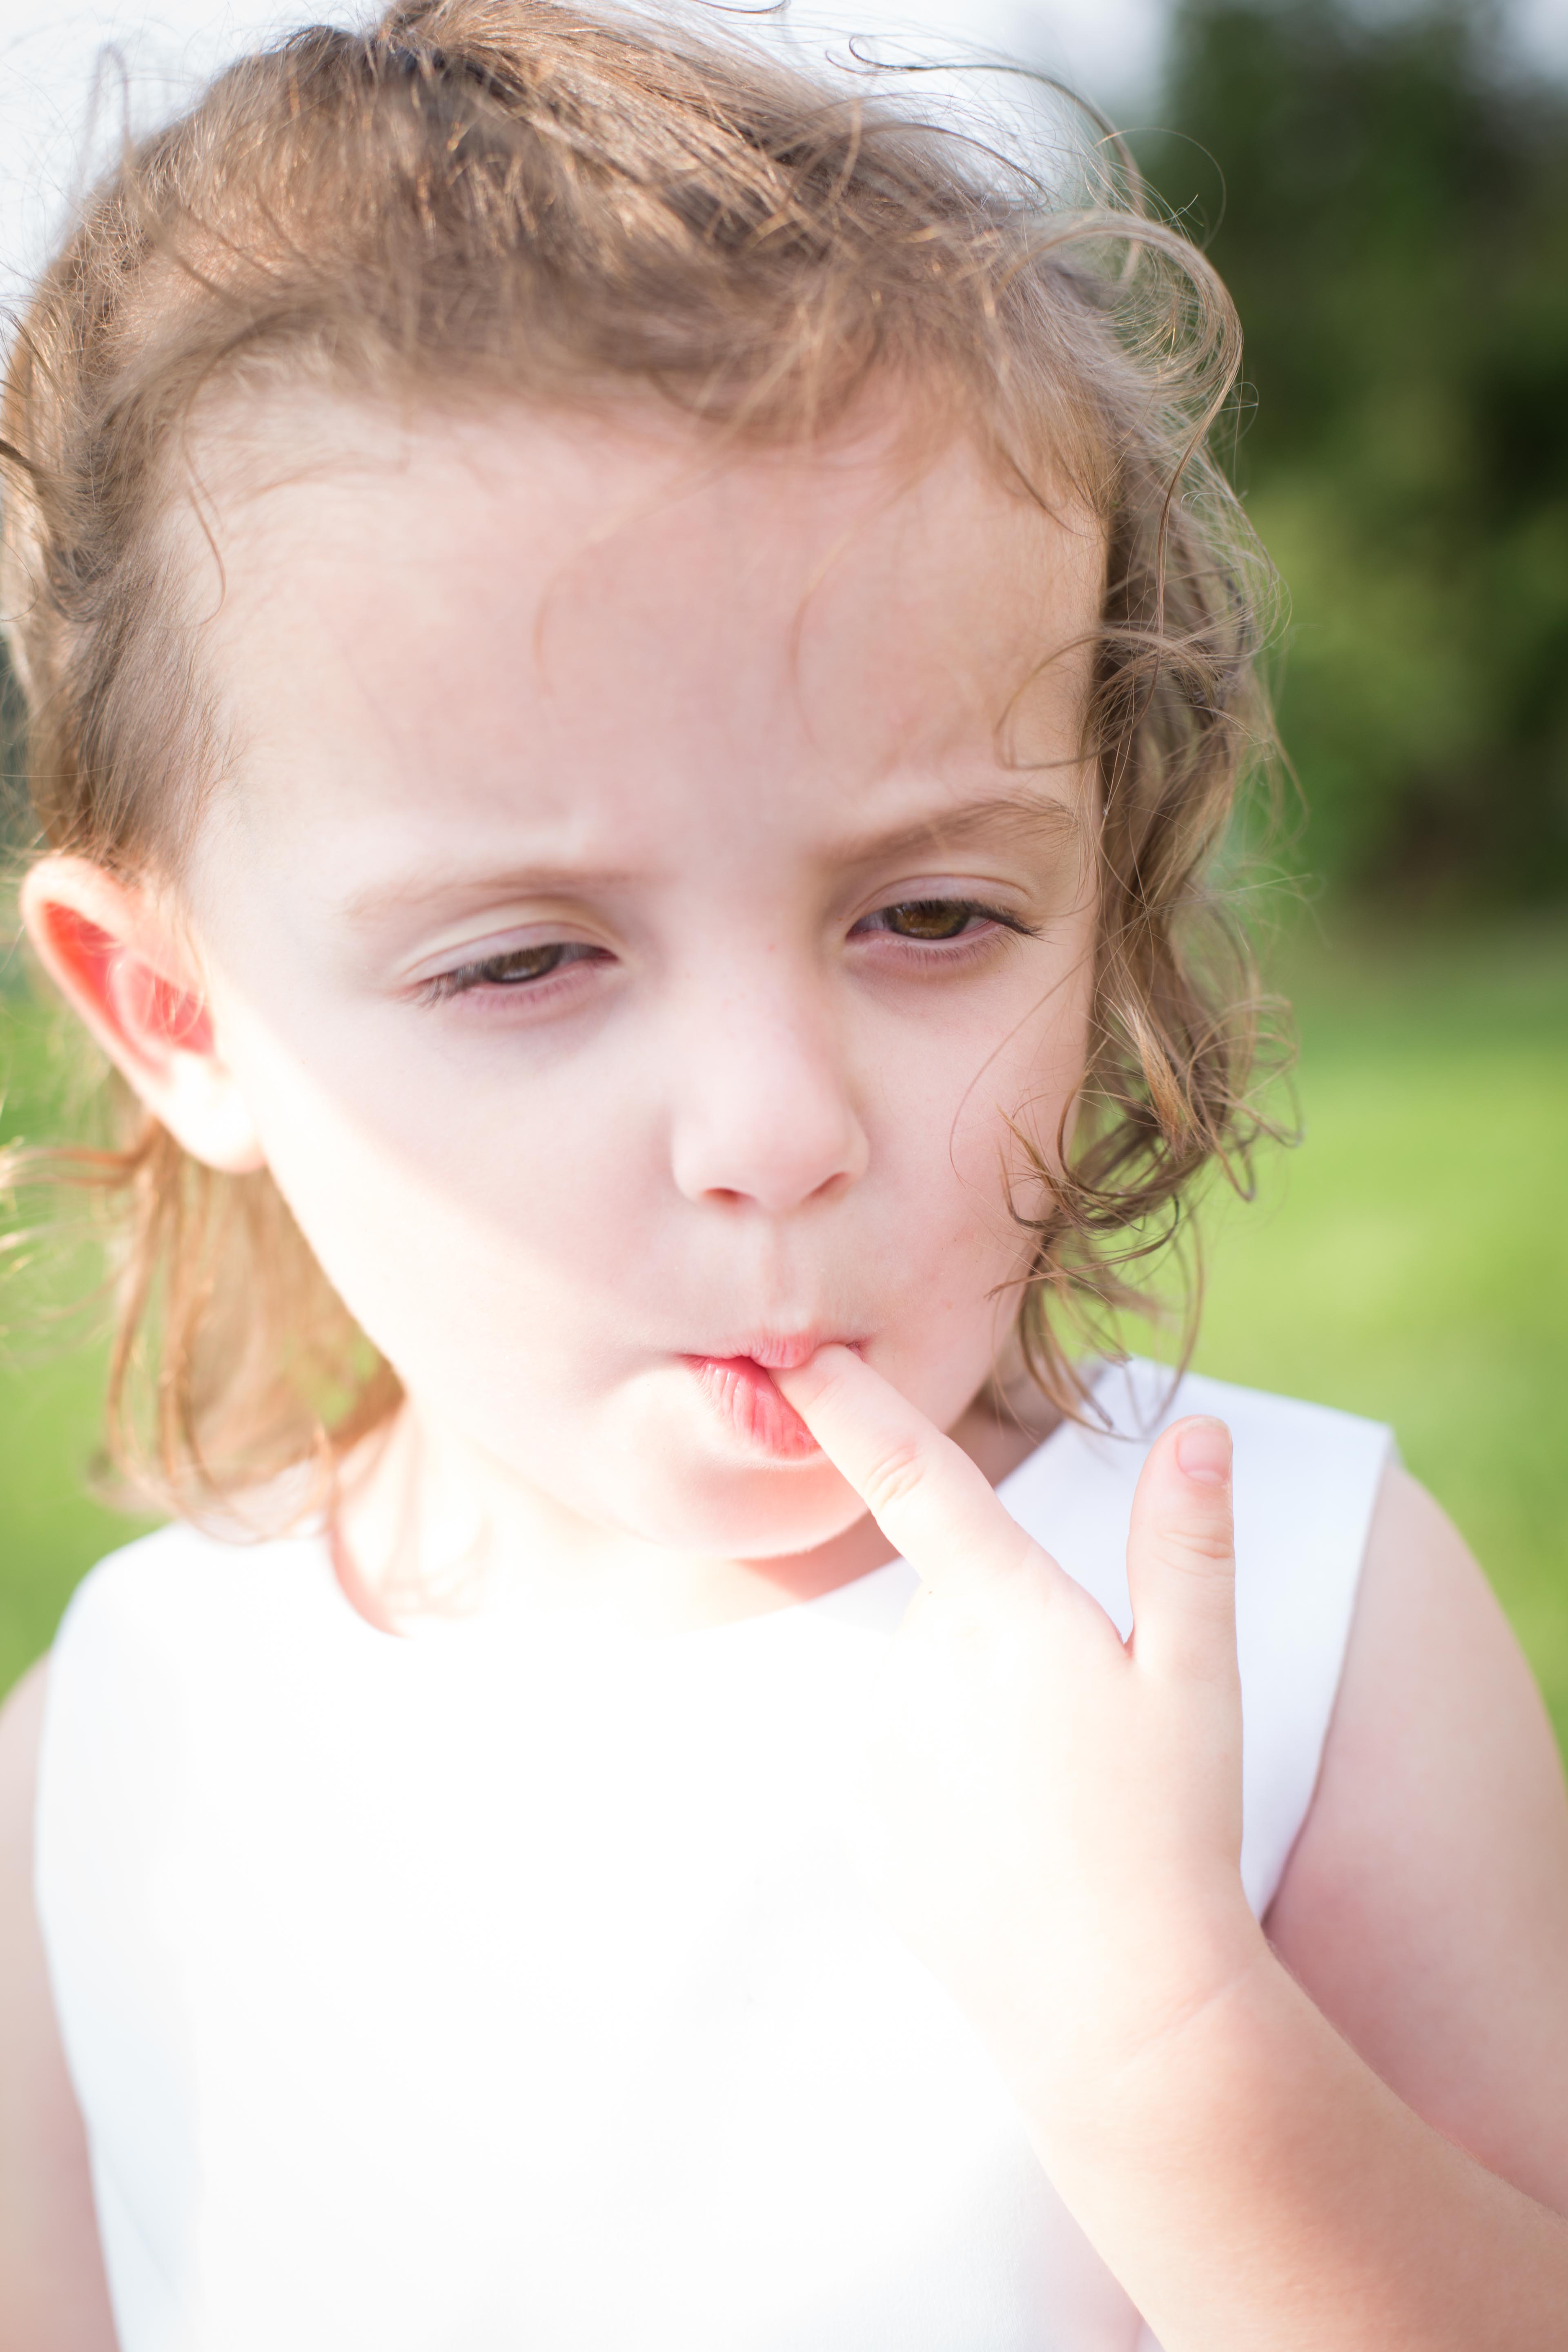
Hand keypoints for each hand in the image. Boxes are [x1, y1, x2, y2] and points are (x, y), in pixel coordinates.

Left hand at [776, 1347, 1268, 2152]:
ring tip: (1055, 1796)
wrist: (1117, 2007)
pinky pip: (902, 1761)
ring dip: (980, 1710)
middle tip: (1086, 1728)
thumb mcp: (1199, 1679)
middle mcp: (924, 1665)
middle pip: (953, 1602)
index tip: (803, 1359)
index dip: (855, 1409)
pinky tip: (1009, 1836)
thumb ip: (1187, 1546)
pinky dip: (948, 1780)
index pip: (918, 1479)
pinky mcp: (863, 1820)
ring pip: (929, 1683)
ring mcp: (883, 1746)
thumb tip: (1198, 1429)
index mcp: (1008, 1616)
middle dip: (1007, 1633)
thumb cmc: (1170, 1833)